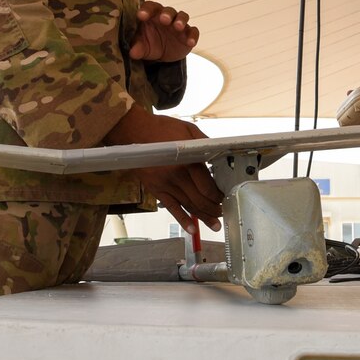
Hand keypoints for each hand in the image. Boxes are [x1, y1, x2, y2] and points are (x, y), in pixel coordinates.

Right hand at [105, 107, 222, 232]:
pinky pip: (172, 209)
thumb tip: (220, 154)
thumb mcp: (187, 129)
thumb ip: (204, 142)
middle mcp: (177, 176)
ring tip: (215, 224)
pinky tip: (193, 229)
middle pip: (200, 199)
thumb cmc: (160, 129)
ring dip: (204, 216)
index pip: (207, 185)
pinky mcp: (156, 190)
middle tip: (224, 211)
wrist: (133, 132)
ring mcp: (165, 185)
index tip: (226, 197)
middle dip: (215, 208)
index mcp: (187, 160)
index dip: (218, 195)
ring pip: (189, 206)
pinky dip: (183, 221)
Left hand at [129, 1, 198, 61]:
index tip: (141, 16)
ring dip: (181, 20)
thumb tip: (132, 53)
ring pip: (182, 16)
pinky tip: (190, 43)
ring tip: (178, 27)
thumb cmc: (148, 43)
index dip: (146, 10)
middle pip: (168, 10)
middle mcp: (166, 16)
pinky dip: (193, 36)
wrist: (162, 54)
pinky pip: (193, 31)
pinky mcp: (188, 33)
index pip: (149, 7)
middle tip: (164, 19)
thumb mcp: (141, 47)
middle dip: (167, 14)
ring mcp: (179, 24)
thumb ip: (137, 48)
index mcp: (152, 14)